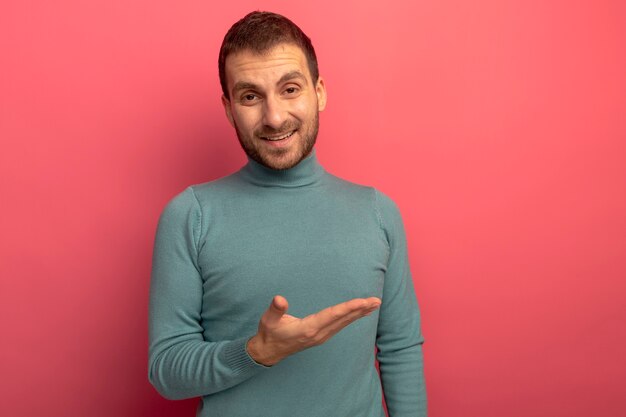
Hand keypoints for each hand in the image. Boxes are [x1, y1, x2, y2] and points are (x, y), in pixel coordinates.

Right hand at [246, 295, 380, 365]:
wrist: (268, 352)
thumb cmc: (269, 333)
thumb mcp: (268, 320)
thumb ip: (275, 310)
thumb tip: (280, 299)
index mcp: (308, 329)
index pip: (332, 316)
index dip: (348, 308)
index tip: (362, 301)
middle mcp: (318, 334)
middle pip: (343, 319)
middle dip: (360, 310)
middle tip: (376, 301)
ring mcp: (321, 336)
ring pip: (344, 323)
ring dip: (359, 313)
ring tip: (373, 304)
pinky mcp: (321, 336)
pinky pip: (340, 325)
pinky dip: (352, 318)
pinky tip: (360, 313)